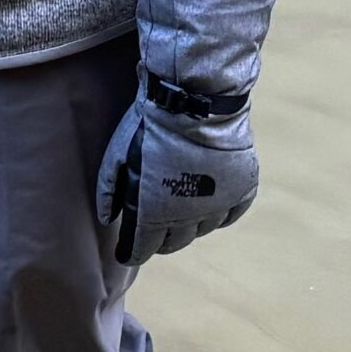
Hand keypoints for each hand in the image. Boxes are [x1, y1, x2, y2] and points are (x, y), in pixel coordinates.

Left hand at [97, 78, 257, 268]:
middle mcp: (188, 218)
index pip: (141, 250)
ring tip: (181, 206)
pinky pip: (230, 214)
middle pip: (173, 244)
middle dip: (160, 239)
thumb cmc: (150, 126)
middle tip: (154, 227)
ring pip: (202, 230)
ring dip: (189, 223)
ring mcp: (218, 205)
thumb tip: (107, 219)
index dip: (131, 252)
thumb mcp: (116, 156)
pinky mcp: (242, 189)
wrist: (196, 99)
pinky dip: (220, 212)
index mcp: (154, 214)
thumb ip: (109, 191)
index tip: (127, 251)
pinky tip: (210, 199)